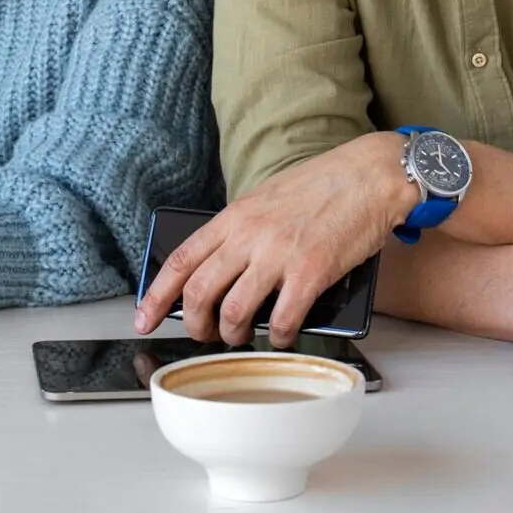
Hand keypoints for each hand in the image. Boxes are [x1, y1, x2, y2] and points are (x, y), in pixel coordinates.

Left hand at [134, 132, 412, 346]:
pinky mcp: (311, 272)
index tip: (143, 319)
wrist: (369, 175)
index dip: (155, 295)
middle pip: (199, 293)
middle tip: (203, 335)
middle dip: (194, 325)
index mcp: (235, 216)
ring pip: (233, 312)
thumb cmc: (323, 185)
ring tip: (241, 337)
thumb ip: (242, 231)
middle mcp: (250, 235)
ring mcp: (279, 254)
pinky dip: (279, 337)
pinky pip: (283, 320)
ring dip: (232, 335)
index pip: (181, 260)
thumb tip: (222, 269)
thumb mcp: (267, 199)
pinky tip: (284, 336)